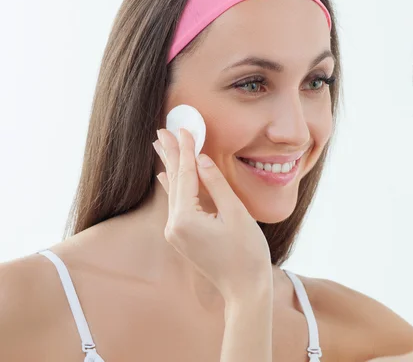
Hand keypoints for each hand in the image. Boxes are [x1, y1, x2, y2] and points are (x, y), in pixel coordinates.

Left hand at [153, 128, 271, 300]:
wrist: (245, 288)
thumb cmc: (247, 253)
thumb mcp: (236, 213)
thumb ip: (216, 184)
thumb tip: (201, 159)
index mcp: (185, 220)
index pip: (185, 176)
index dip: (185, 150)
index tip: (184, 128)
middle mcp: (173, 227)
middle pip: (173, 182)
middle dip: (170, 154)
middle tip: (162, 130)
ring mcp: (175, 234)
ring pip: (173, 192)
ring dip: (170, 168)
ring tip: (161, 146)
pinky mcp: (182, 238)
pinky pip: (176, 205)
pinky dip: (174, 187)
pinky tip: (164, 176)